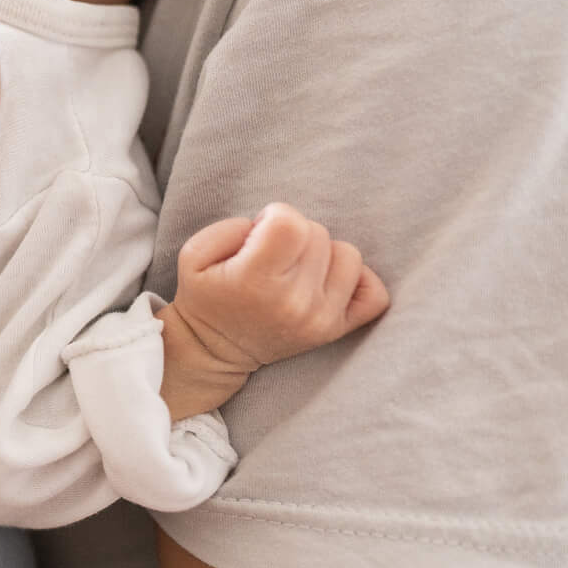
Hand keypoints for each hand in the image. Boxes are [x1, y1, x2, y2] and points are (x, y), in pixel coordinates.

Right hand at [158, 203, 391, 418]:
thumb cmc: (205, 296)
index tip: (259, 232)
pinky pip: (375, 293)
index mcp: (255, 281)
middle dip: (294, 234)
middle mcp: (294, 302)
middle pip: (317, 233)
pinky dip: (358, 280)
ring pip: (348, 254)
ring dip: (323, 254)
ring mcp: (321, 318)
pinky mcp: (337, 330)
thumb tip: (272, 225)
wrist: (214, 350)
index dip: (274, 216)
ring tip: (296, 267)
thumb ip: (230, 228)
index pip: (290, 222)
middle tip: (272, 255)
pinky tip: (328, 280)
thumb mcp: (193, 256)